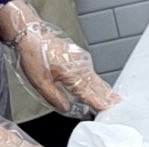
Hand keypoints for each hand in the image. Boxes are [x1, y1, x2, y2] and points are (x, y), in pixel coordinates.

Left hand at [0, 0, 119, 116]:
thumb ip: (54, 98)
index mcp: (71, 74)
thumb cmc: (33, 54)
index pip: (89, 94)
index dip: (99, 104)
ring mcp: (80, 60)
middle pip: (97, 86)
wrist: (29, 32)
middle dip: (108, 98)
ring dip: (105, 90)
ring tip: (115, 100)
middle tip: (120, 108)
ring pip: (96, 79)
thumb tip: (66, 108)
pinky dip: (98, 81)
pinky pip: (92, 72)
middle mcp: (79, 67)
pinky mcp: (77, 56)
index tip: (109, 112)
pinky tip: (102, 87)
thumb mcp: (40, 82)